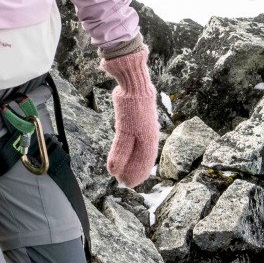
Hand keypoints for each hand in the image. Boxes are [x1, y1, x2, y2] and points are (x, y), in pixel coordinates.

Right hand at [102, 46, 159, 187]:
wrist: (133, 77)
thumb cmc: (136, 87)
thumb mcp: (141, 105)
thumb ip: (139, 116)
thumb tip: (134, 117)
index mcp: (150, 127)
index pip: (149, 152)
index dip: (143, 165)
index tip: (139, 176)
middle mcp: (147, 131)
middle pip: (142, 157)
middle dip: (136, 171)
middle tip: (129, 184)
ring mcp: (137, 130)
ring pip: (131, 155)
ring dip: (126, 170)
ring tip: (121, 182)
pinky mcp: (127, 127)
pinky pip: (121, 147)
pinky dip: (117, 159)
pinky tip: (112, 170)